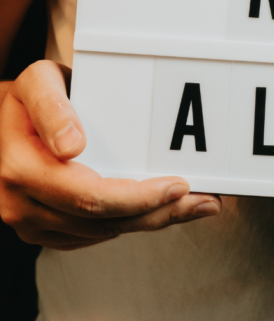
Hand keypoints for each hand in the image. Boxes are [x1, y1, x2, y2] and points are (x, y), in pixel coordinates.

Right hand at [0, 60, 222, 249]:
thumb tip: (72, 145)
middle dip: (159, 213)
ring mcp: (30, 222)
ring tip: (193, 205)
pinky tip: (159, 211)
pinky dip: (130, 224)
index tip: (179, 185)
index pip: (91, 197)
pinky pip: (92, 236)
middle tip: (205, 202)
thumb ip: (53, 108)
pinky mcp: (43, 230)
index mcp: (22, 169)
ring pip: (102, 233)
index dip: (139, 197)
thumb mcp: (37, 83)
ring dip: (151, 221)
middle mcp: (21, 204)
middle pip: (103, 222)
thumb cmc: (26, 97)